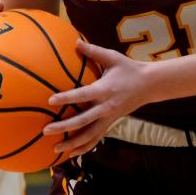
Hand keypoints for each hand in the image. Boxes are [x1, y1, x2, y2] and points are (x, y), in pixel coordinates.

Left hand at [41, 41, 150, 157]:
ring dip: (72, 143)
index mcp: (105, 90)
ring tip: (55, 148)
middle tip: (45, 130)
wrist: (149, 85)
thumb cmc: (129, 69)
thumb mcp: (112, 57)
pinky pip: (96, 138)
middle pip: (83, 121)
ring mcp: (109, 118)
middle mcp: (106, 107)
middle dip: (64, 127)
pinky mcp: (111, 123)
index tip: (50, 101)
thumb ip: (93, 51)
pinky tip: (71, 153)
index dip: (67, 98)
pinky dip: (84, 147)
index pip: (82, 95)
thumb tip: (75, 41)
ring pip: (89, 135)